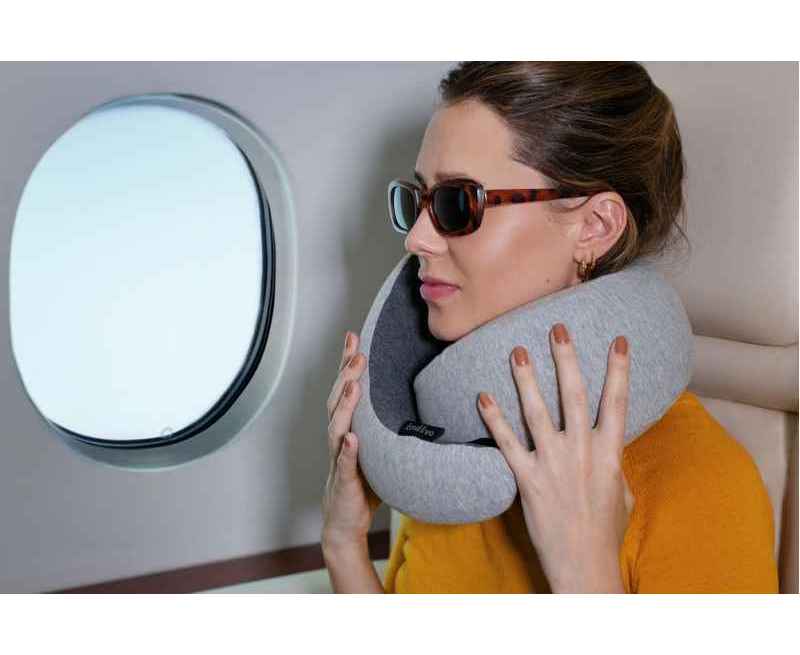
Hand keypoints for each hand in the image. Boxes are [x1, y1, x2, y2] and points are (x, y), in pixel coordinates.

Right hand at [321, 331, 381, 551]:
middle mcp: (340, 439)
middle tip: (358, 353)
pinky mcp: (344, 482)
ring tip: (353, 386)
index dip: (346, 364)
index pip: (345, 390)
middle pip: (337, 401)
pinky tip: (352, 439)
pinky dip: (347, 451)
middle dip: (346, 375)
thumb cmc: (364, 482)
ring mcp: (339, 460)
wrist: (345, 521)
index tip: (353, 336)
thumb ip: (391, 425)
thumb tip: (423, 399)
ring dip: (344, 405)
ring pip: (336, 427)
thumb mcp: (380, 448)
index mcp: (349, 428)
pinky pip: (344, 465)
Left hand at [477, 322, 633, 592]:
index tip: (619, 340)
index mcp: (609, 453)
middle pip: (575, 394)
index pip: (616, 402)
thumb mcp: (619, 490)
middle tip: (557, 327)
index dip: (619, 369)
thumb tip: (605, 441)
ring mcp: (552, 463)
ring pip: (537, 411)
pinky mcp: (527, 479)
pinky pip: (507, 443)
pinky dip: (493, 419)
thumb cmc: (605, 530)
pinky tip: (482, 396)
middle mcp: (581, 451)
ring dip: (527, 379)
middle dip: (566, 358)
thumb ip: (610, 460)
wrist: (584, 564)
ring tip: (516, 350)